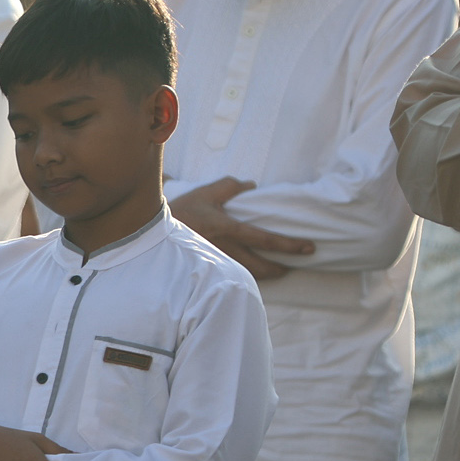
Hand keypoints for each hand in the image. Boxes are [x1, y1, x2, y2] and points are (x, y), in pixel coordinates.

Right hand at [171, 177, 313, 281]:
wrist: (151, 229)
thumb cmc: (181, 209)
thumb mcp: (206, 192)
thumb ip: (231, 186)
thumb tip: (252, 186)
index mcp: (228, 229)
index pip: (265, 240)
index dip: (289, 245)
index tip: (308, 248)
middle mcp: (224, 249)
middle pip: (259, 266)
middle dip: (279, 269)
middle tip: (293, 266)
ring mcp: (215, 261)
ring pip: (246, 274)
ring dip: (264, 274)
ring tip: (276, 271)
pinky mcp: (206, 266)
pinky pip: (231, 273)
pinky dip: (245, 274)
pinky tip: (251, 272)